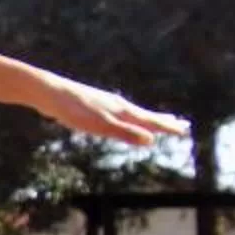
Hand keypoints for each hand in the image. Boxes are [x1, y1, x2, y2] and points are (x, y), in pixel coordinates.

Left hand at [37, 73, 188, 145]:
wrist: (49, 93)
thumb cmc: (74, 111)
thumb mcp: (101, 126)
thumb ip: (125, 133)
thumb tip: (151, 140)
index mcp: (122, 111)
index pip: (151, 121)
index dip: (167, 127)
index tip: (185, 130)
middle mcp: (117, 106)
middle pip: (145, 116)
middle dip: (164, 122)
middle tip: (182, 124)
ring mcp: (106, 105)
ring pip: (132, 115)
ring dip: (147, 119)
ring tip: (156, 122)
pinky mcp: (93, 108)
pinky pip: (118, 116)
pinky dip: (129, 120)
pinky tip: (121, 120)